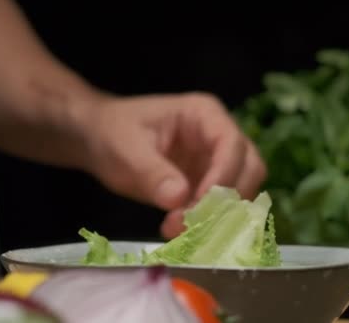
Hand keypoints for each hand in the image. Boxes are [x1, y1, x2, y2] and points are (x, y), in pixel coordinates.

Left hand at [79, 92, 266, 238]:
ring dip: (218, 217)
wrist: (98, 140)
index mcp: (204, 114)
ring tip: (176, 229)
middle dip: (225, 201)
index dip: (223, 176)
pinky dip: (208, 224)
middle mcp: (218, 136)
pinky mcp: (207, 186)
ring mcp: (216, 162)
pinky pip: (222, 208)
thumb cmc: (112, 133)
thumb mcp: (126, 149)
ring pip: (241, 192)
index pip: (232, 144)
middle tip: (189, 223)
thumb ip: (152, 172)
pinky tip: (178, 232)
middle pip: (249, 169)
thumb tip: (179, 199)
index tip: (199, 204)